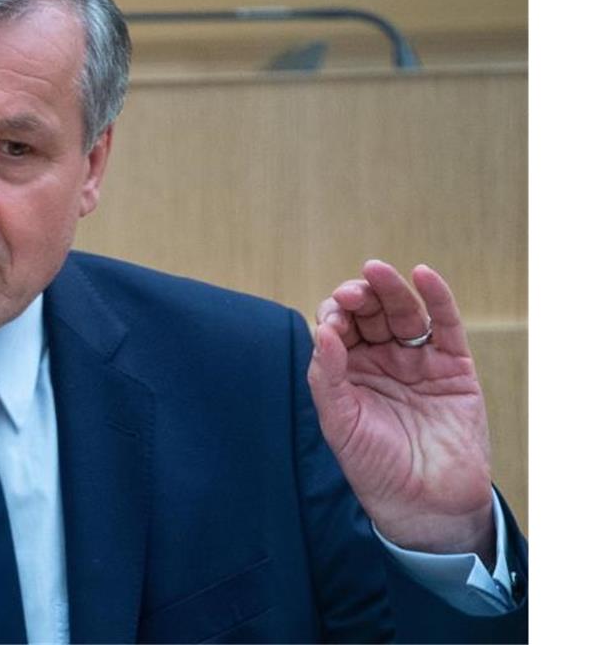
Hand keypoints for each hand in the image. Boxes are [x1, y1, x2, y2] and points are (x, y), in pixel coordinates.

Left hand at [307, 260, 494, 563]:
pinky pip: (445, 324)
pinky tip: (422, 275)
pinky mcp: (453, 366)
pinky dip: (437, 297)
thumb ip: (327, 377)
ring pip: (403, 312)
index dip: (335, 314)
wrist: (424, 503)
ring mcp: (418, 360)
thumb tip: (322, 330)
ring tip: (378, 272)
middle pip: (369, 313)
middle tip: (354, 294)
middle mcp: (381, 359)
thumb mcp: (339, 423)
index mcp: (348, 369)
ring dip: (390, 289)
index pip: (338, 326)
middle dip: (360, 297)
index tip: (333, 317)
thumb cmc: (374, 466)